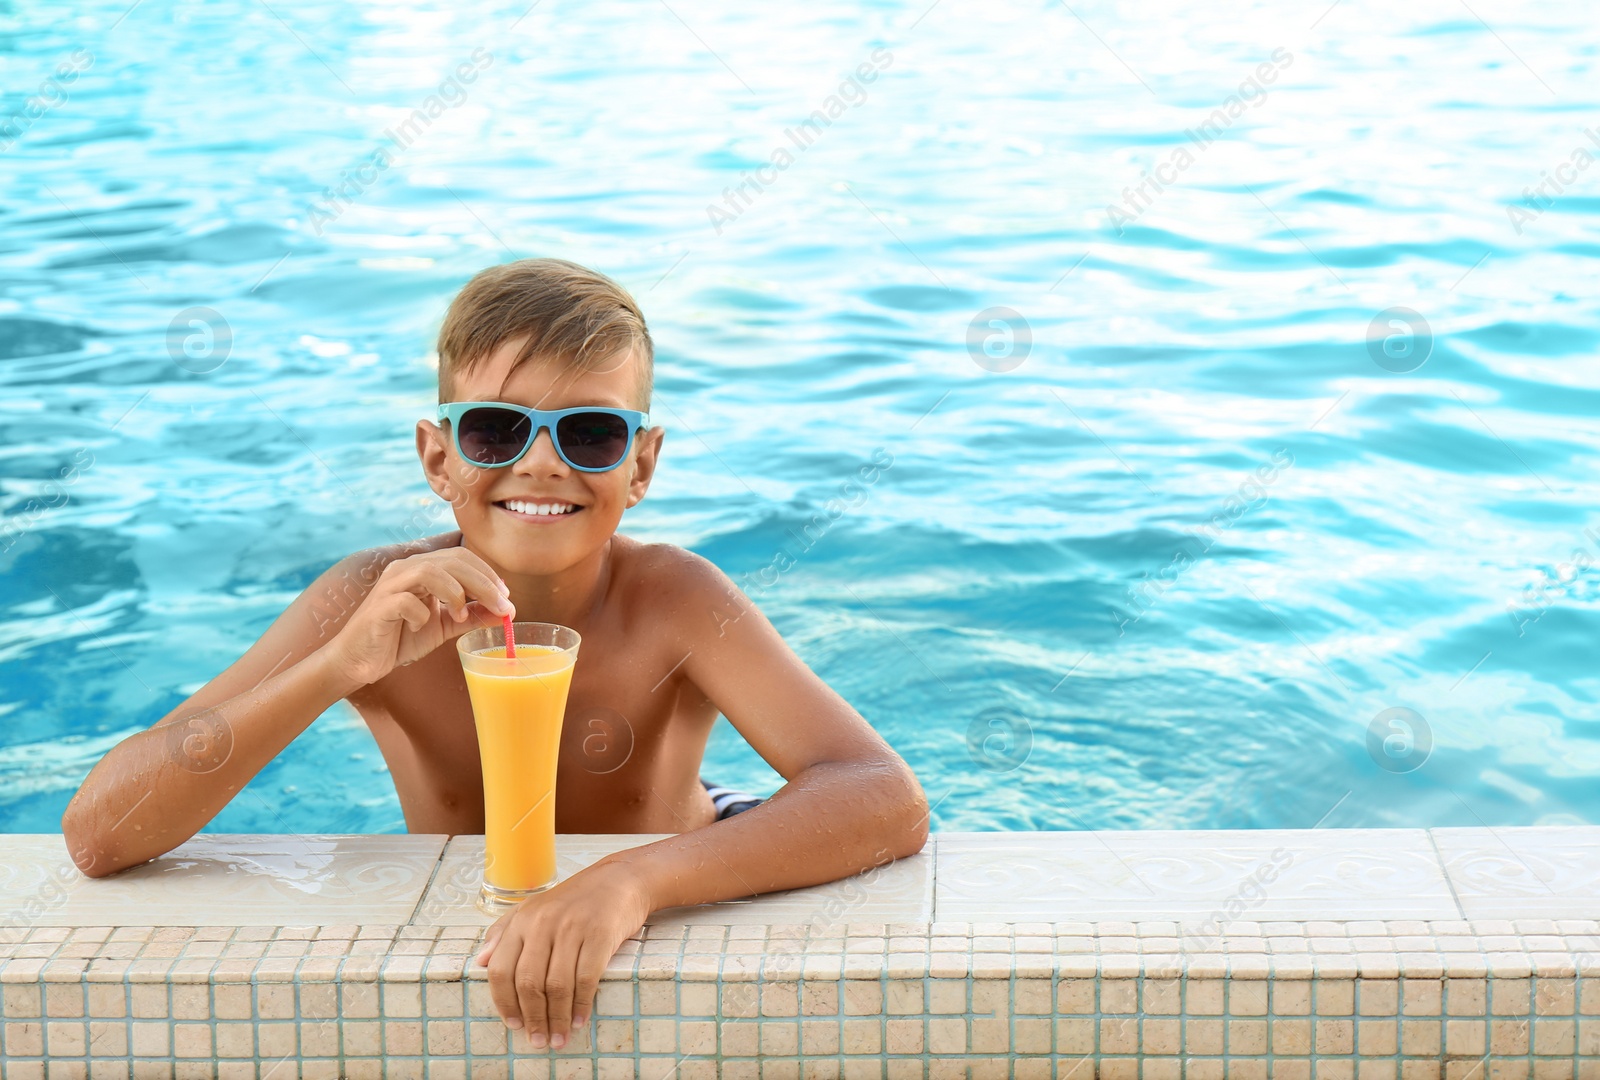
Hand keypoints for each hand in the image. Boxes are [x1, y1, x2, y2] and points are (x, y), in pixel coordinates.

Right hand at [323, 548, 513, 687]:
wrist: (360, 661)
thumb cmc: (400, 639)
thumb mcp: (444, 626)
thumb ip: (472, 616)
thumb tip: (507, 612)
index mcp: (422, 569)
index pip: (461, 557)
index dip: (487, 574)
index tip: (506, 597)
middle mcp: (405, 570)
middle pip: (452, 561)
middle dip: (482, 583)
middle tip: (501, 606)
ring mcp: (390, 586)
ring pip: (430, 571)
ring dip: (455, 593)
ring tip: (462, 615)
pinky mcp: (378, 607)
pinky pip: (405, 600)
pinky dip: (421, 612)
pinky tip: (423, 626)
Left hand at [475, 860, 652, 1046]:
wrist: (620, 879)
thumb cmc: (575, 900)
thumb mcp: (535, 908)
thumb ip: (504, 932)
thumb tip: (482, 962)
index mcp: (523, 920)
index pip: (502, 970)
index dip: (505, 1003)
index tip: (513, 1025)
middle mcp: (544, 923)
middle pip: (529, 982)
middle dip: (533, 1018)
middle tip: (538, 1040)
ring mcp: (573, 927)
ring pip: (557, 985)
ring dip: (557, 1018)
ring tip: (559, 1037)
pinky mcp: (600, 934)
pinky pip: (586, 978)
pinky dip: (581, 1005)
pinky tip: (578, 1020)